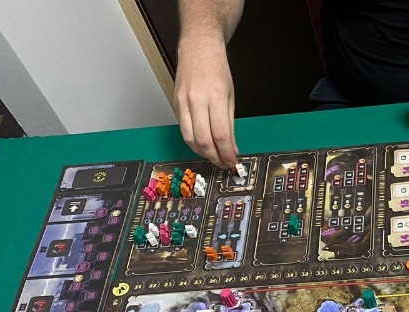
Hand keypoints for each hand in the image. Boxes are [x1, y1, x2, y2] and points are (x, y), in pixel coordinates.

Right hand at [174, 35, 238, 168]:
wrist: (197, 49)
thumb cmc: (217, 70)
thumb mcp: (231, 97)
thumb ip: (230, 124)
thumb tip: (232, 148)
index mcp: (215, 97)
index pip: (220, 134)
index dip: (226, 153)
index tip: (232, 162)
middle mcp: (196, 100)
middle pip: (203, 140)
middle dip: (214, 157)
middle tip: (223, 164)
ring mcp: (183, 102)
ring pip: (190, 138)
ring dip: (202, 153)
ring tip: (214, 157)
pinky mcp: (175, 104)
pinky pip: (184, 129)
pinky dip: (194, 142)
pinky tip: (203, 145)